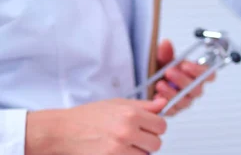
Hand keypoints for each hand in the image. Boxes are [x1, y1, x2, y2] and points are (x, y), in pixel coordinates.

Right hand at [25, 98, 167, 154]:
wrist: (63, 131)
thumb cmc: (88, 116)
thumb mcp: (117, 104)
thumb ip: (143, 106)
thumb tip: (163, 103)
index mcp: (131, 114)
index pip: (161, 125)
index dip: (156, 127)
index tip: (148, 128)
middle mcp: (127, 131)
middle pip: (156, 143)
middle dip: (148, 141)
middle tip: (135, 138)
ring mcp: (119, 149)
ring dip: (138, 152)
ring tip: (124, 144)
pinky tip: (118, 151)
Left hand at [153, 39, 215, 115]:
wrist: (148, 84)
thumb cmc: (161, 71)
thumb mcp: (162, 59)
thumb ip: (165, 52)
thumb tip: (166, 43)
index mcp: (196, 75)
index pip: (209, 75)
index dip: (200, 71)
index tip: (186, 65)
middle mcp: (193, 89)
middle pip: (196, 89)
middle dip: (182, 80)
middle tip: (169, 71)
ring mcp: (185, 101)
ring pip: (185, 101)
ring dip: (172, 93)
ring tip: (160, 84)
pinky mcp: (174, 110)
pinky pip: (173, 111)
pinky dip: (165, 104)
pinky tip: (157, 97)